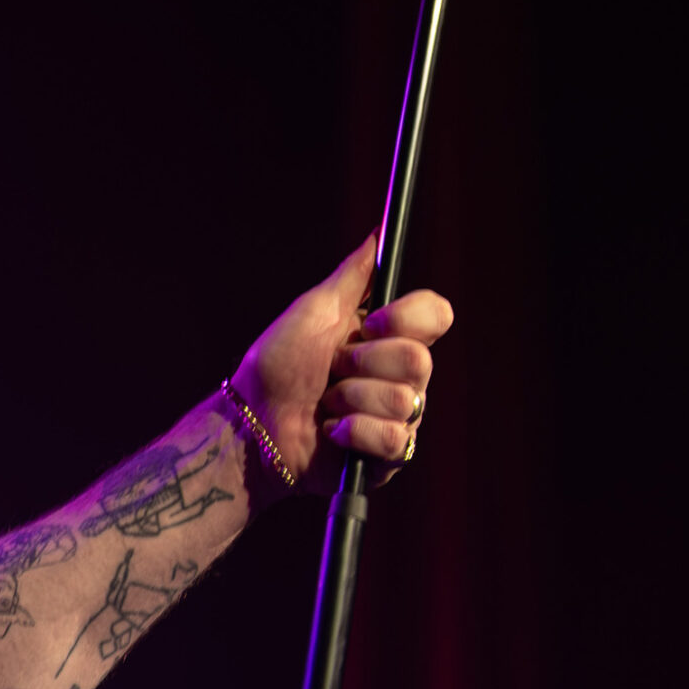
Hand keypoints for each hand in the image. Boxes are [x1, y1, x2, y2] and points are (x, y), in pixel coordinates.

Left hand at [233, 233, 453, 494]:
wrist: (251, 423)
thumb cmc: (276, 366)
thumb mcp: (314, 309)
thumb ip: (353, 274)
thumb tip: (379, 231)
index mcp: (390, 336)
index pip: (437, 315)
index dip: (405, 317)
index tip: (365, 324)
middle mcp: (401, 376)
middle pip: (420, 361)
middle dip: (363, 364)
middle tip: (332, 370)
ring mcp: (397, 417)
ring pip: (403, 401)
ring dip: (349, 399)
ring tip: (324, 403)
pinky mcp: (386, 457)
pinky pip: (394, 439)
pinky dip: (353, 432)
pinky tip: (331, 432)